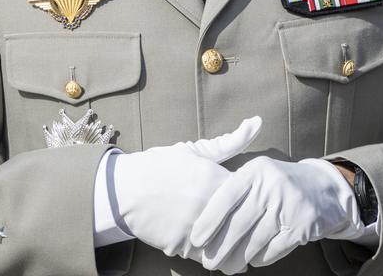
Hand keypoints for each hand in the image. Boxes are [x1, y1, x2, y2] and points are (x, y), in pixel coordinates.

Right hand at [112, 116, 261, 258]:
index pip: (250, 198)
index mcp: (213, 178)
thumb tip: (257, 122)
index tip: (254, 205)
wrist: (124, 188)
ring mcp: (194, 227)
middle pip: (242, 225)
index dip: (255, 203)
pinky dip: (214, 257)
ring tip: (236, 243)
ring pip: (228, 247)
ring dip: (234, 248)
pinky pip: (208, 259)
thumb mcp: (194, 150)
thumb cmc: (161, 166)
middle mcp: (206, 204)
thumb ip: (229, 141)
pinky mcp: (181, 246)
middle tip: (251, 230)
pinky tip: (213, 247)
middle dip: (248, 229)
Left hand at [190, 156, 362, 272]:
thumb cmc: (278, 183)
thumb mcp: (258, 175)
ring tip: (226, 267)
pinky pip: (274, 249)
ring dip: (238, 258)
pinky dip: (260, 258)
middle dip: (221, 246)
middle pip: (240, 223)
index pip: (227, 196)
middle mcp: (271, 185)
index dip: (210, 219)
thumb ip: (235, 190)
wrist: (323, 187)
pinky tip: (252, 261)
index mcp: (256, 170)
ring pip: (256, 240)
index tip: (197, 238)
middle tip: (208, 262)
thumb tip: (206, 221)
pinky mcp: (302, 226)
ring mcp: (289, 206)